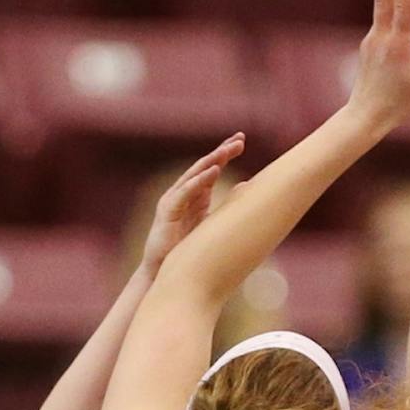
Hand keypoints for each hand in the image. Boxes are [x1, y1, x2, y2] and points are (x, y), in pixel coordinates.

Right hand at [139, 135, 246, 275]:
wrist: (161, 271)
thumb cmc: (185, 249)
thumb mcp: (210, 223)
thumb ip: (225, 205)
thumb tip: (247, 186)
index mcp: (194, 195)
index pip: (210, 168)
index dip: (225, 154)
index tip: (241, 141)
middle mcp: (182, 193)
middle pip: (204, 166)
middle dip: (222, 151)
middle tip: (240, 139)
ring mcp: (173, 200)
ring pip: (194, 175)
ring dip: (212, 161)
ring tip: (228, 150)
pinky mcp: (168, 211)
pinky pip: (186, 192)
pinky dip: (200, 180)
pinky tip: (214, 171)